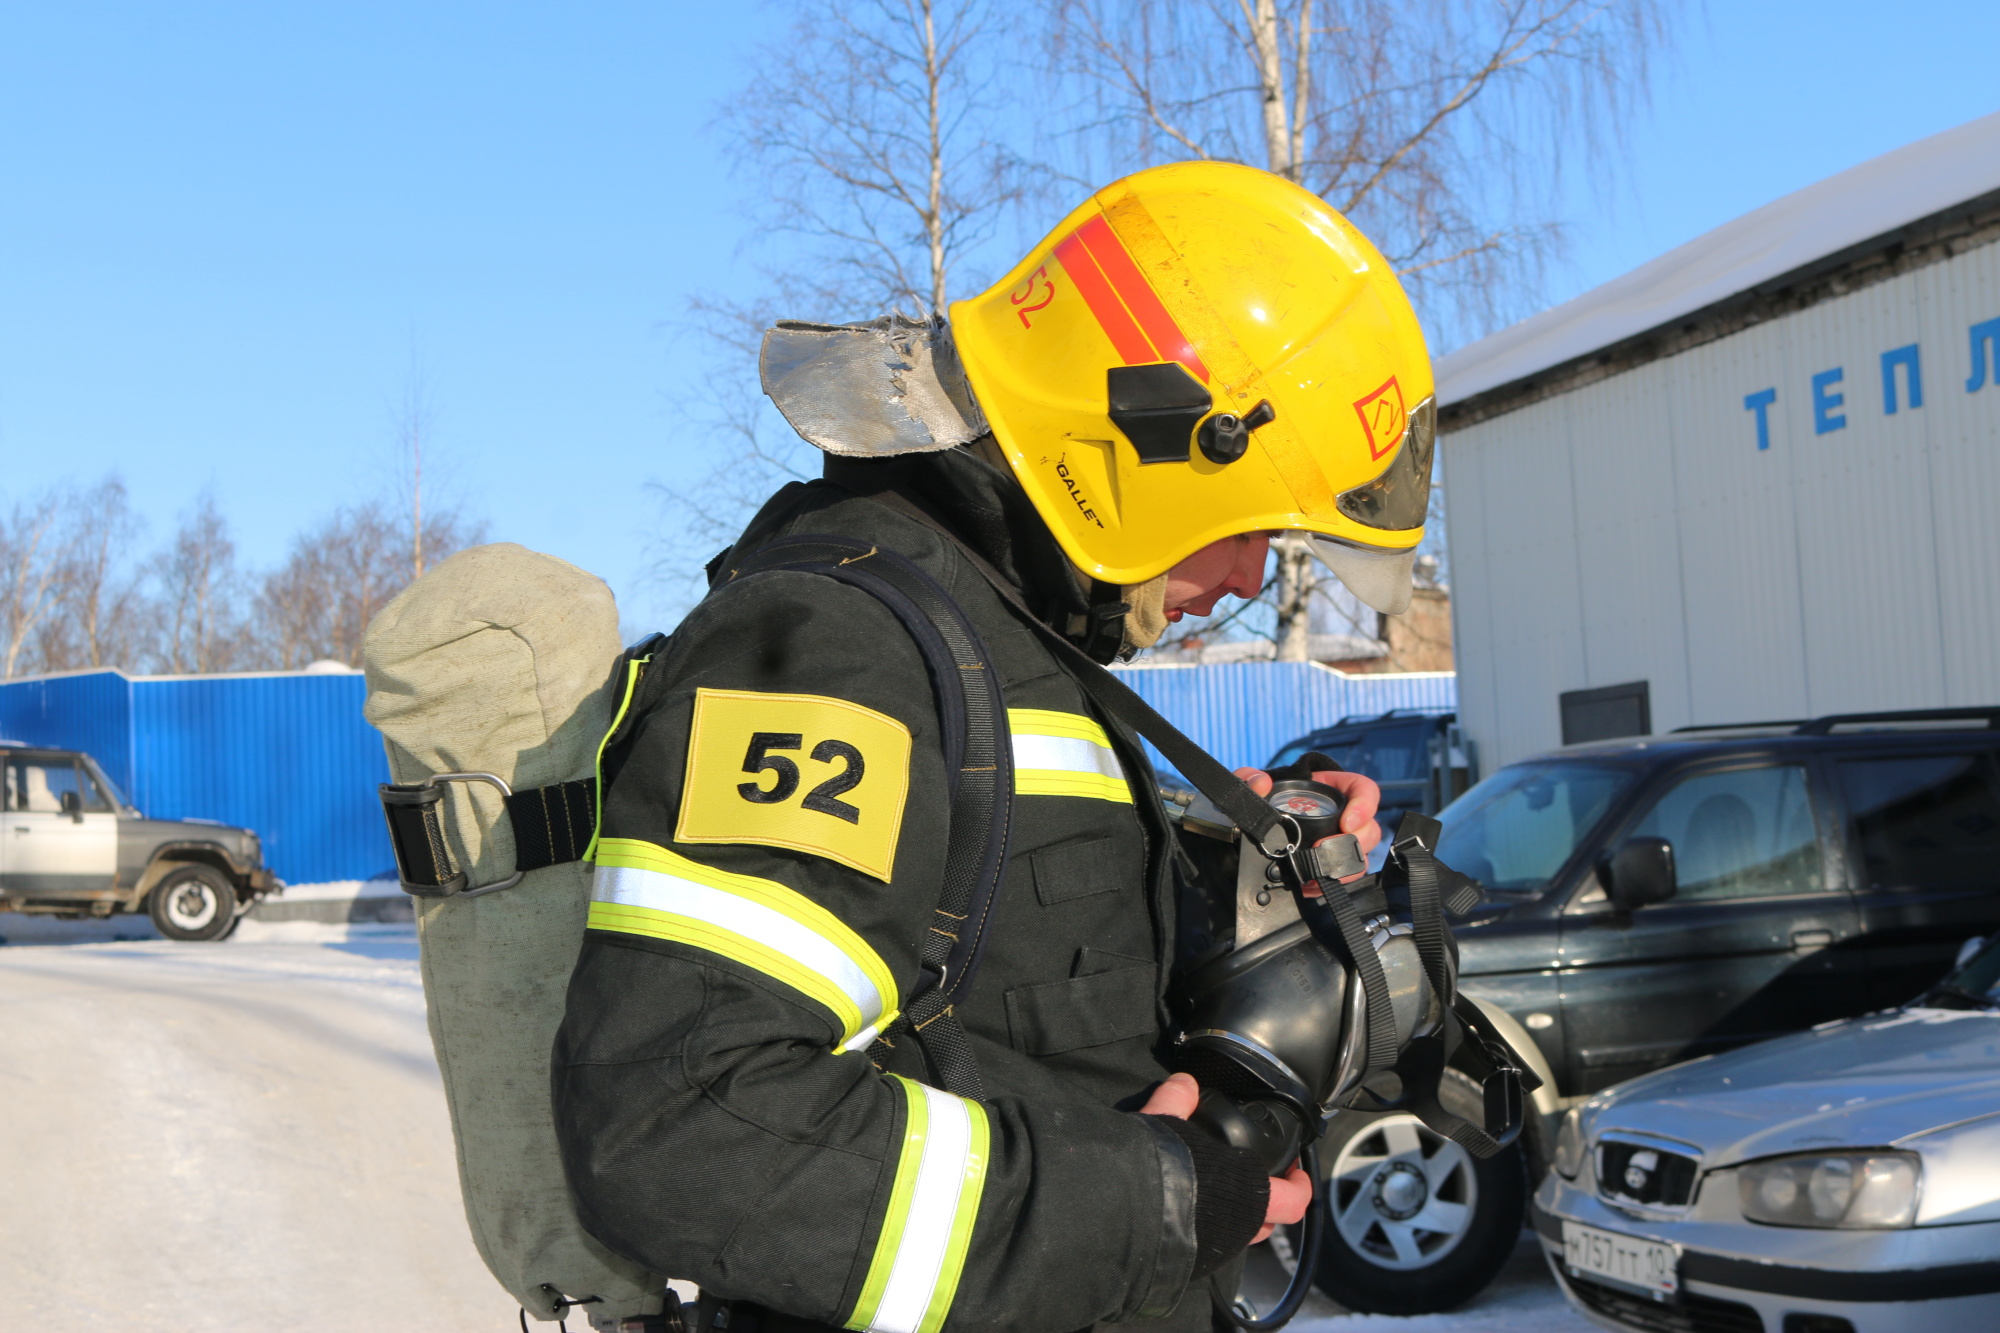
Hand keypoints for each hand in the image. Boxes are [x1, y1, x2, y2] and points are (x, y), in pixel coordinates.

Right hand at [1138, 1073, 1312, 1243]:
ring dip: (1241, 1217)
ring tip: (1222, 1194)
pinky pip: (1215, 1247)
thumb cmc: (1159, 1171)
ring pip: (1243, 1237)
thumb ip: (1178, 1099)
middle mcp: (1240, 1227)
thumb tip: (1184, 1083)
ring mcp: (1218, 1248)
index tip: (1296, 1171)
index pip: (1294, 1199)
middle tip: (1257, 1180)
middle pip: (1270, 1221)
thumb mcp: (1168, 1121)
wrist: (1123, 1213)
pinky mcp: (1194, 1263)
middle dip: (1268, 1202)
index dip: (1300, 1186)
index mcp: (1249, 1193)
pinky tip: (1192, 1211)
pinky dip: (1213, 1229)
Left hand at [1236, 766, 1382, 877]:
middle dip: (1354, 843)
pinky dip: (1329, 883)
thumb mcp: (1253, 783)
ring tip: (1320, 872)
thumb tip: (1261, 783)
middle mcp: (1343, 817)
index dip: (1364, 806)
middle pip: (1369, 829)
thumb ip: (1250, 777)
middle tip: (1323, 849)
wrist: (1253, 826)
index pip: (1364, 790)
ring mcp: (1338, 842)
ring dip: (1346, 867)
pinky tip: (1309, 886)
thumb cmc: (1263, 797)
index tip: (1347, 823)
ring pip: (1362, 856)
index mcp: (1332, 789)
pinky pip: (1343, 877)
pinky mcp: (1330, 864)